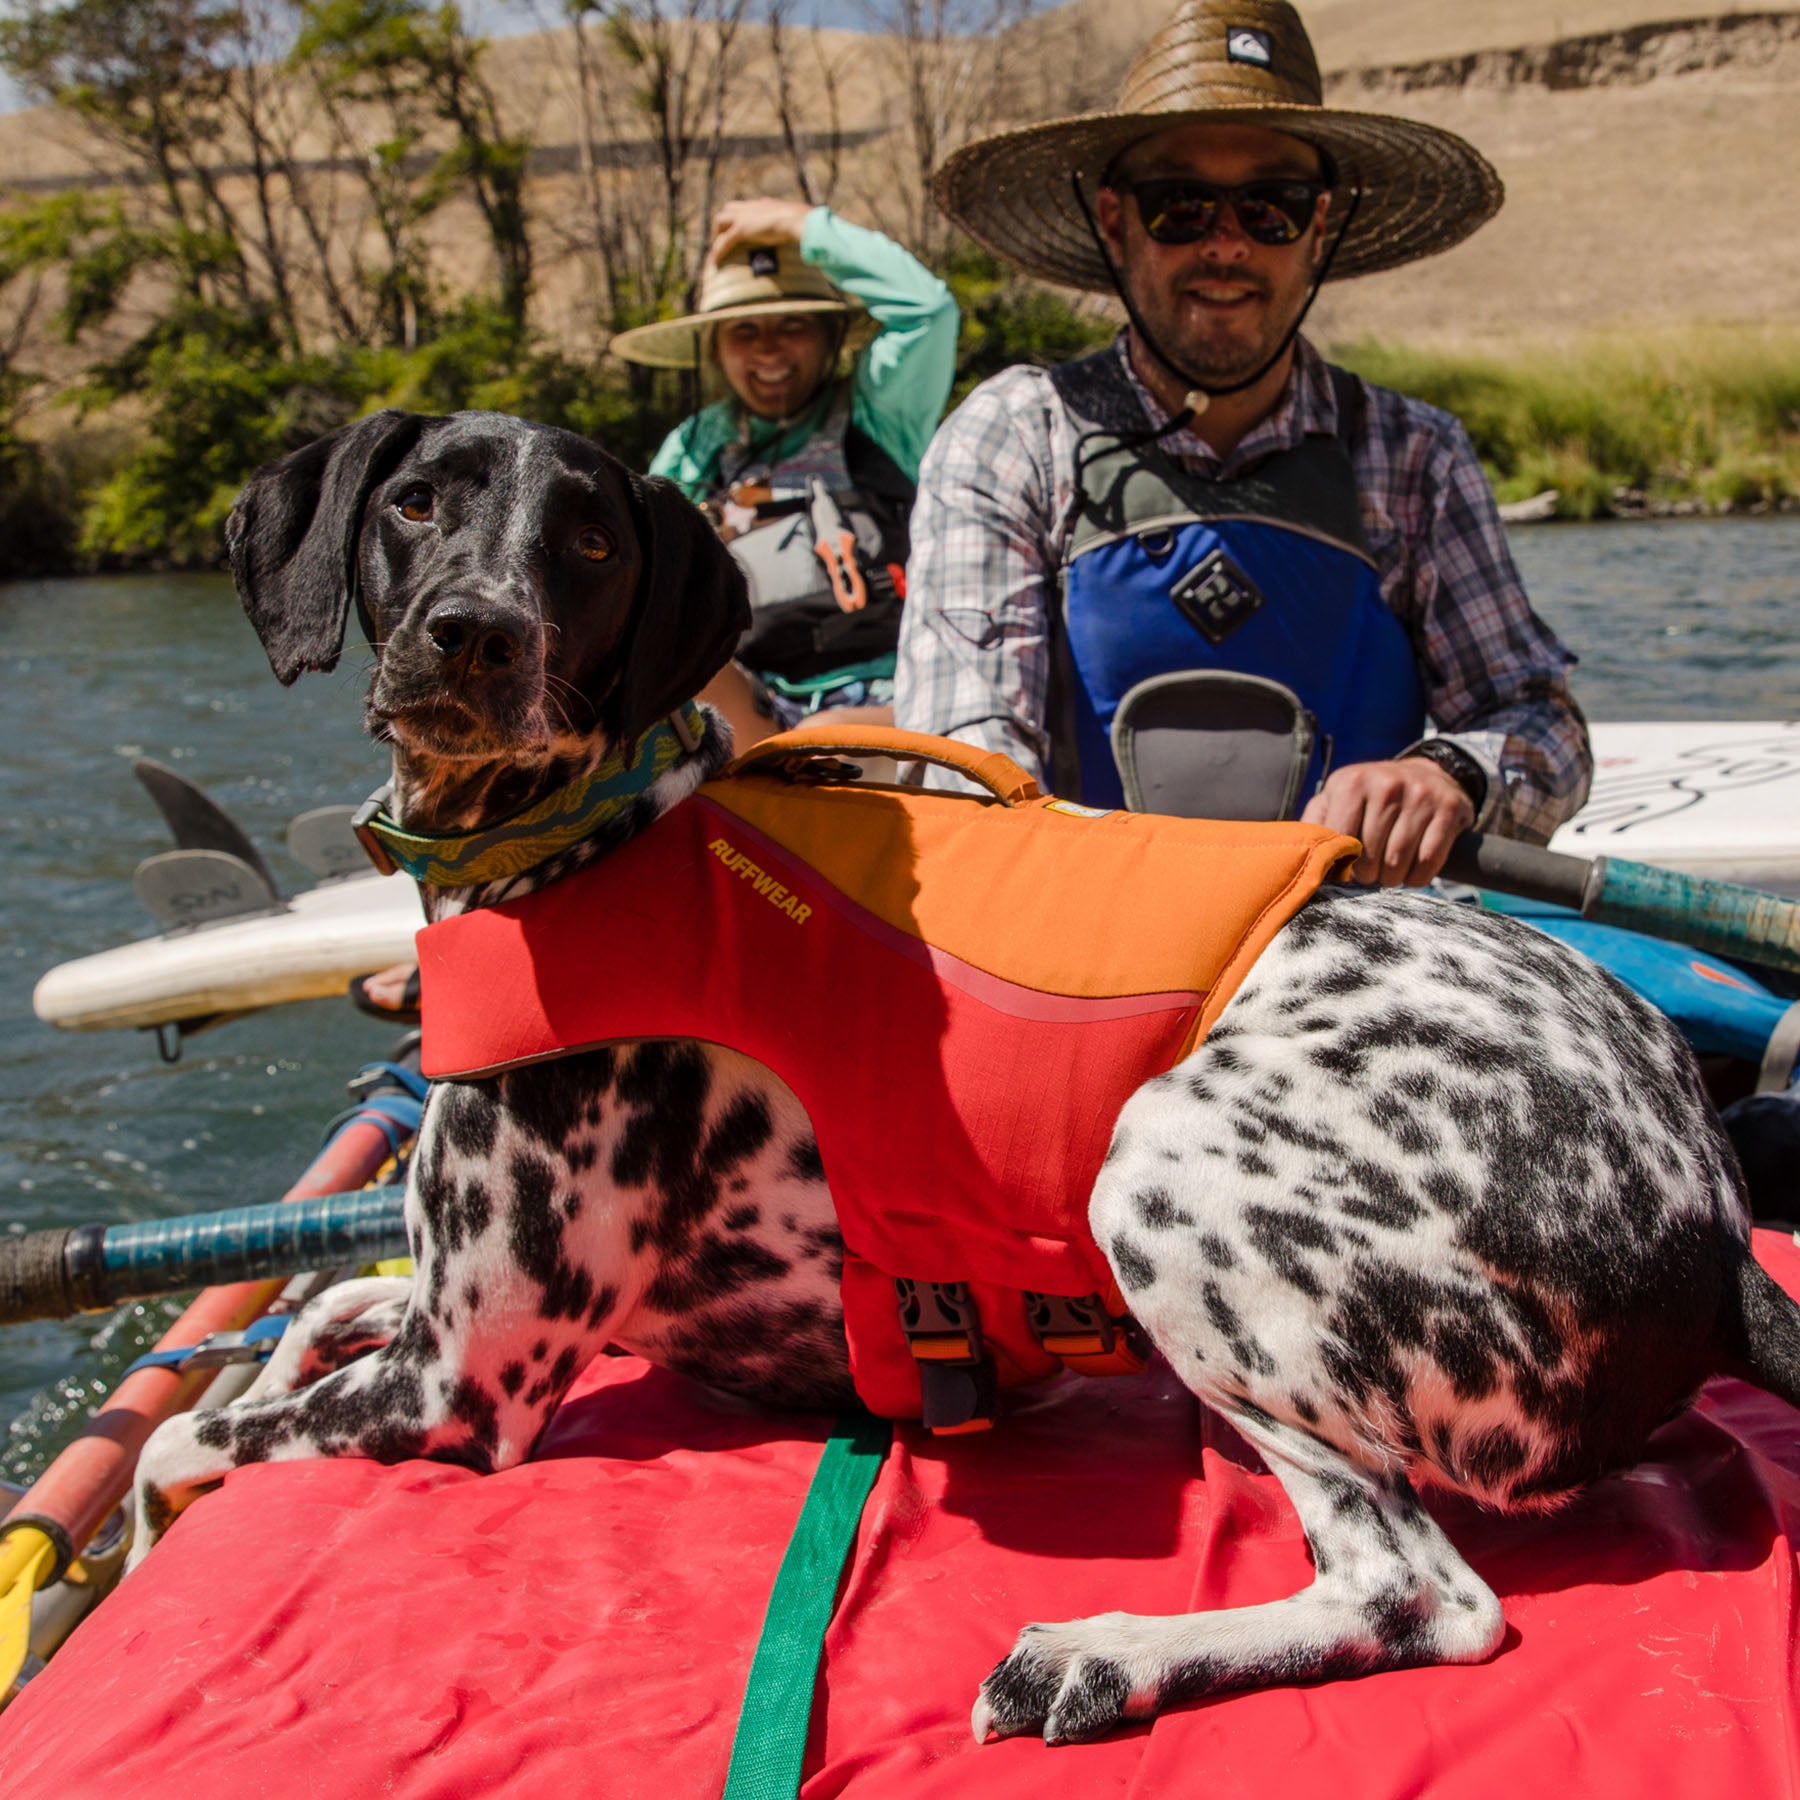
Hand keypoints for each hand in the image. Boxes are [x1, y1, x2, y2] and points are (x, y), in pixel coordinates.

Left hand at [708, 197, 812, 266]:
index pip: (747, 207)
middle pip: (728, 209)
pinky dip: (717, 251)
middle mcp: (752, 207)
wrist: (800, 221)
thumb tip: (809, 240)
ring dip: (716, 236)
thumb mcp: (801, 224)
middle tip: (722, 240)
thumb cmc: (806, 224)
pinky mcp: (741, 229)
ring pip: (720, 221)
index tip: (739, 229)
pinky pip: (724, 241)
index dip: (740, 217)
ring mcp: (745, 217)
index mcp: (765, 205)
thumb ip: (799, 230)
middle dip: (723, 223)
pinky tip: (714, 262)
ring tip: (716, 252)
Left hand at [1300, 757, 1474, 886]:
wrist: (1428, 773)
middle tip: (1370, 872)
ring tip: (1389, 873)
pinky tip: (1412, 872)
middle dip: (1368, 875)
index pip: (1339, 841)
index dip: (1341, 864)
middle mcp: (1385, 784)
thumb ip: (1314, 822)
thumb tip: (1293, 853)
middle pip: (1369, 857)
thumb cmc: (1372, 796)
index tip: (1345, 868)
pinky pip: (1430, 861)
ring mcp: (1419, 795)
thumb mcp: (1338, 797)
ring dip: (1392, 879)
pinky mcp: (1448, 809)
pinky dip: (1418, 877)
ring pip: (1398, 863)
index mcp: (1351, 782)